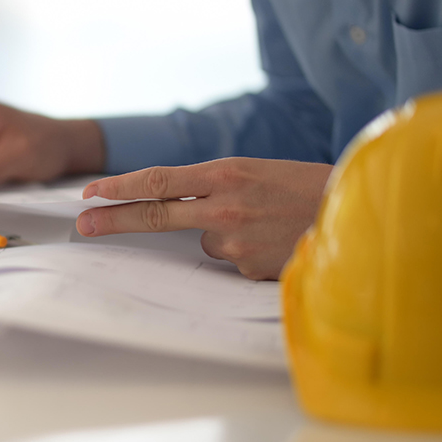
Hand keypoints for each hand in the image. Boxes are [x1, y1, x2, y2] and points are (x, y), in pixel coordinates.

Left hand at [75, 158, 333, 279]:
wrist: (358, 215)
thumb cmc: (306, 188)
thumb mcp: (255, 171)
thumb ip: (212, 186)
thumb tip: (171, 203)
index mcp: (225, 173)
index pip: (157, 180)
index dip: (120, 187)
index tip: (90, 192)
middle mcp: (225, 207)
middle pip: (155, 215)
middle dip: (114, 219)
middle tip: (83, 224)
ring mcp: (236, 241)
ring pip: (204, 242)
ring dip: (222, 235)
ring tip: (265, 225)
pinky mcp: (249, 269)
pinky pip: (232, 261)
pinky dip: (246, 252)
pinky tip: (276, 243)